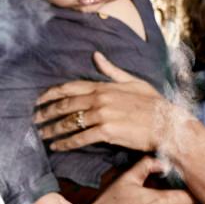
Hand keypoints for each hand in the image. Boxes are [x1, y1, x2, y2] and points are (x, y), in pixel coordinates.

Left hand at [34, 52, 189, 154]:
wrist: (169, 125)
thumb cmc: (155, 105)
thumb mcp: (135, 82)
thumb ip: (112, 71)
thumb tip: (97, 56)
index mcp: (105, 87)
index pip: (70, 87)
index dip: (51, 94)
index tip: (39, 100)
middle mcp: (100, 99)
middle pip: (65, 105)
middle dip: (46, 113)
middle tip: (35, 120)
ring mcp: (103, 116)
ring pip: (70, 122)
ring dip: (53, 130)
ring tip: (43, 135)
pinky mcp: (107, 132)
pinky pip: (81, 138)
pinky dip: (67, 143)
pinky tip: (58, 147)